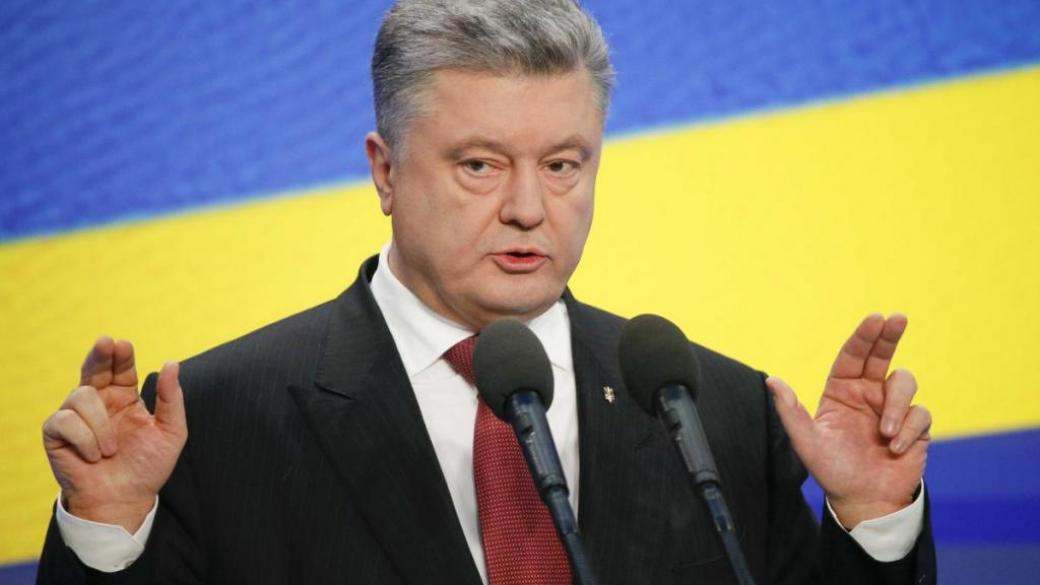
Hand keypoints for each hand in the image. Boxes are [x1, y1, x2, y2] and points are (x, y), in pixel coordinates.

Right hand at [43, 337, 186, 531]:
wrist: (125, 500)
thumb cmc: (148, 468)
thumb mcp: (171, 432)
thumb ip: (171, 398)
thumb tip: (171, 363)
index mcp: (124, 398)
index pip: (121, 368)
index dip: (121, 355)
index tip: (122, 345)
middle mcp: (99, 403)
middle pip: (94, 367)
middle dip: (99, 354)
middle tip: (105, 343)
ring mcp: (75, 417)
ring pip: (81, 395)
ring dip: (100, 423)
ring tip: (110, 449)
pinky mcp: (56, 434)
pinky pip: (64, 420)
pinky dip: (83, 438)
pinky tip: (94, 455)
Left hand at [766, 314, 929, 528]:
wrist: (864, 501)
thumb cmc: (832, 470)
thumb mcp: (807, 442)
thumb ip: (791, 411)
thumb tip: (771, 381)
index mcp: (842, 391)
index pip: (853, 356)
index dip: (864, 336)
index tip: (876, 318)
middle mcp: (868, 393)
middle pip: (882, 355)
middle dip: (890, 335)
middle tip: (898, 318)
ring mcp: (892, 408)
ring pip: (904, 382)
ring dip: (896, 405)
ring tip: (884, 434)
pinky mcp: (914, 426)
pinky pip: (920, 413)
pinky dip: (908, 429)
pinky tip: (895, 448)